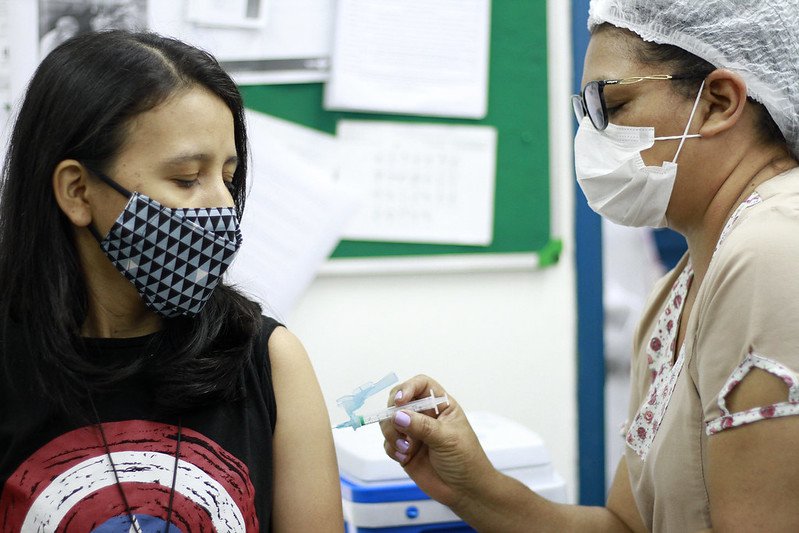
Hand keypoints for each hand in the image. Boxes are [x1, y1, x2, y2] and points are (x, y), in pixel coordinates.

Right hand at [380, 375, 497, 509]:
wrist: (465, 491)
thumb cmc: (466, 460)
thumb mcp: (447, 439)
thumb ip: (422, 426)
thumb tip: (398, 415)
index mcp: (440, 405)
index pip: (420, 384)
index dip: (407, 388)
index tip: (399, 401)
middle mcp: (424, 415)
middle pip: (397, 400)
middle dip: (393, 412)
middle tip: (398, 427)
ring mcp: (412, 432)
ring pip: (389, 421)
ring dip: (391, 433)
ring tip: (405, 449)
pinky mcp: (404, 449)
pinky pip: (387, 442)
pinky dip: (392, 449)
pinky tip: (404, 458)